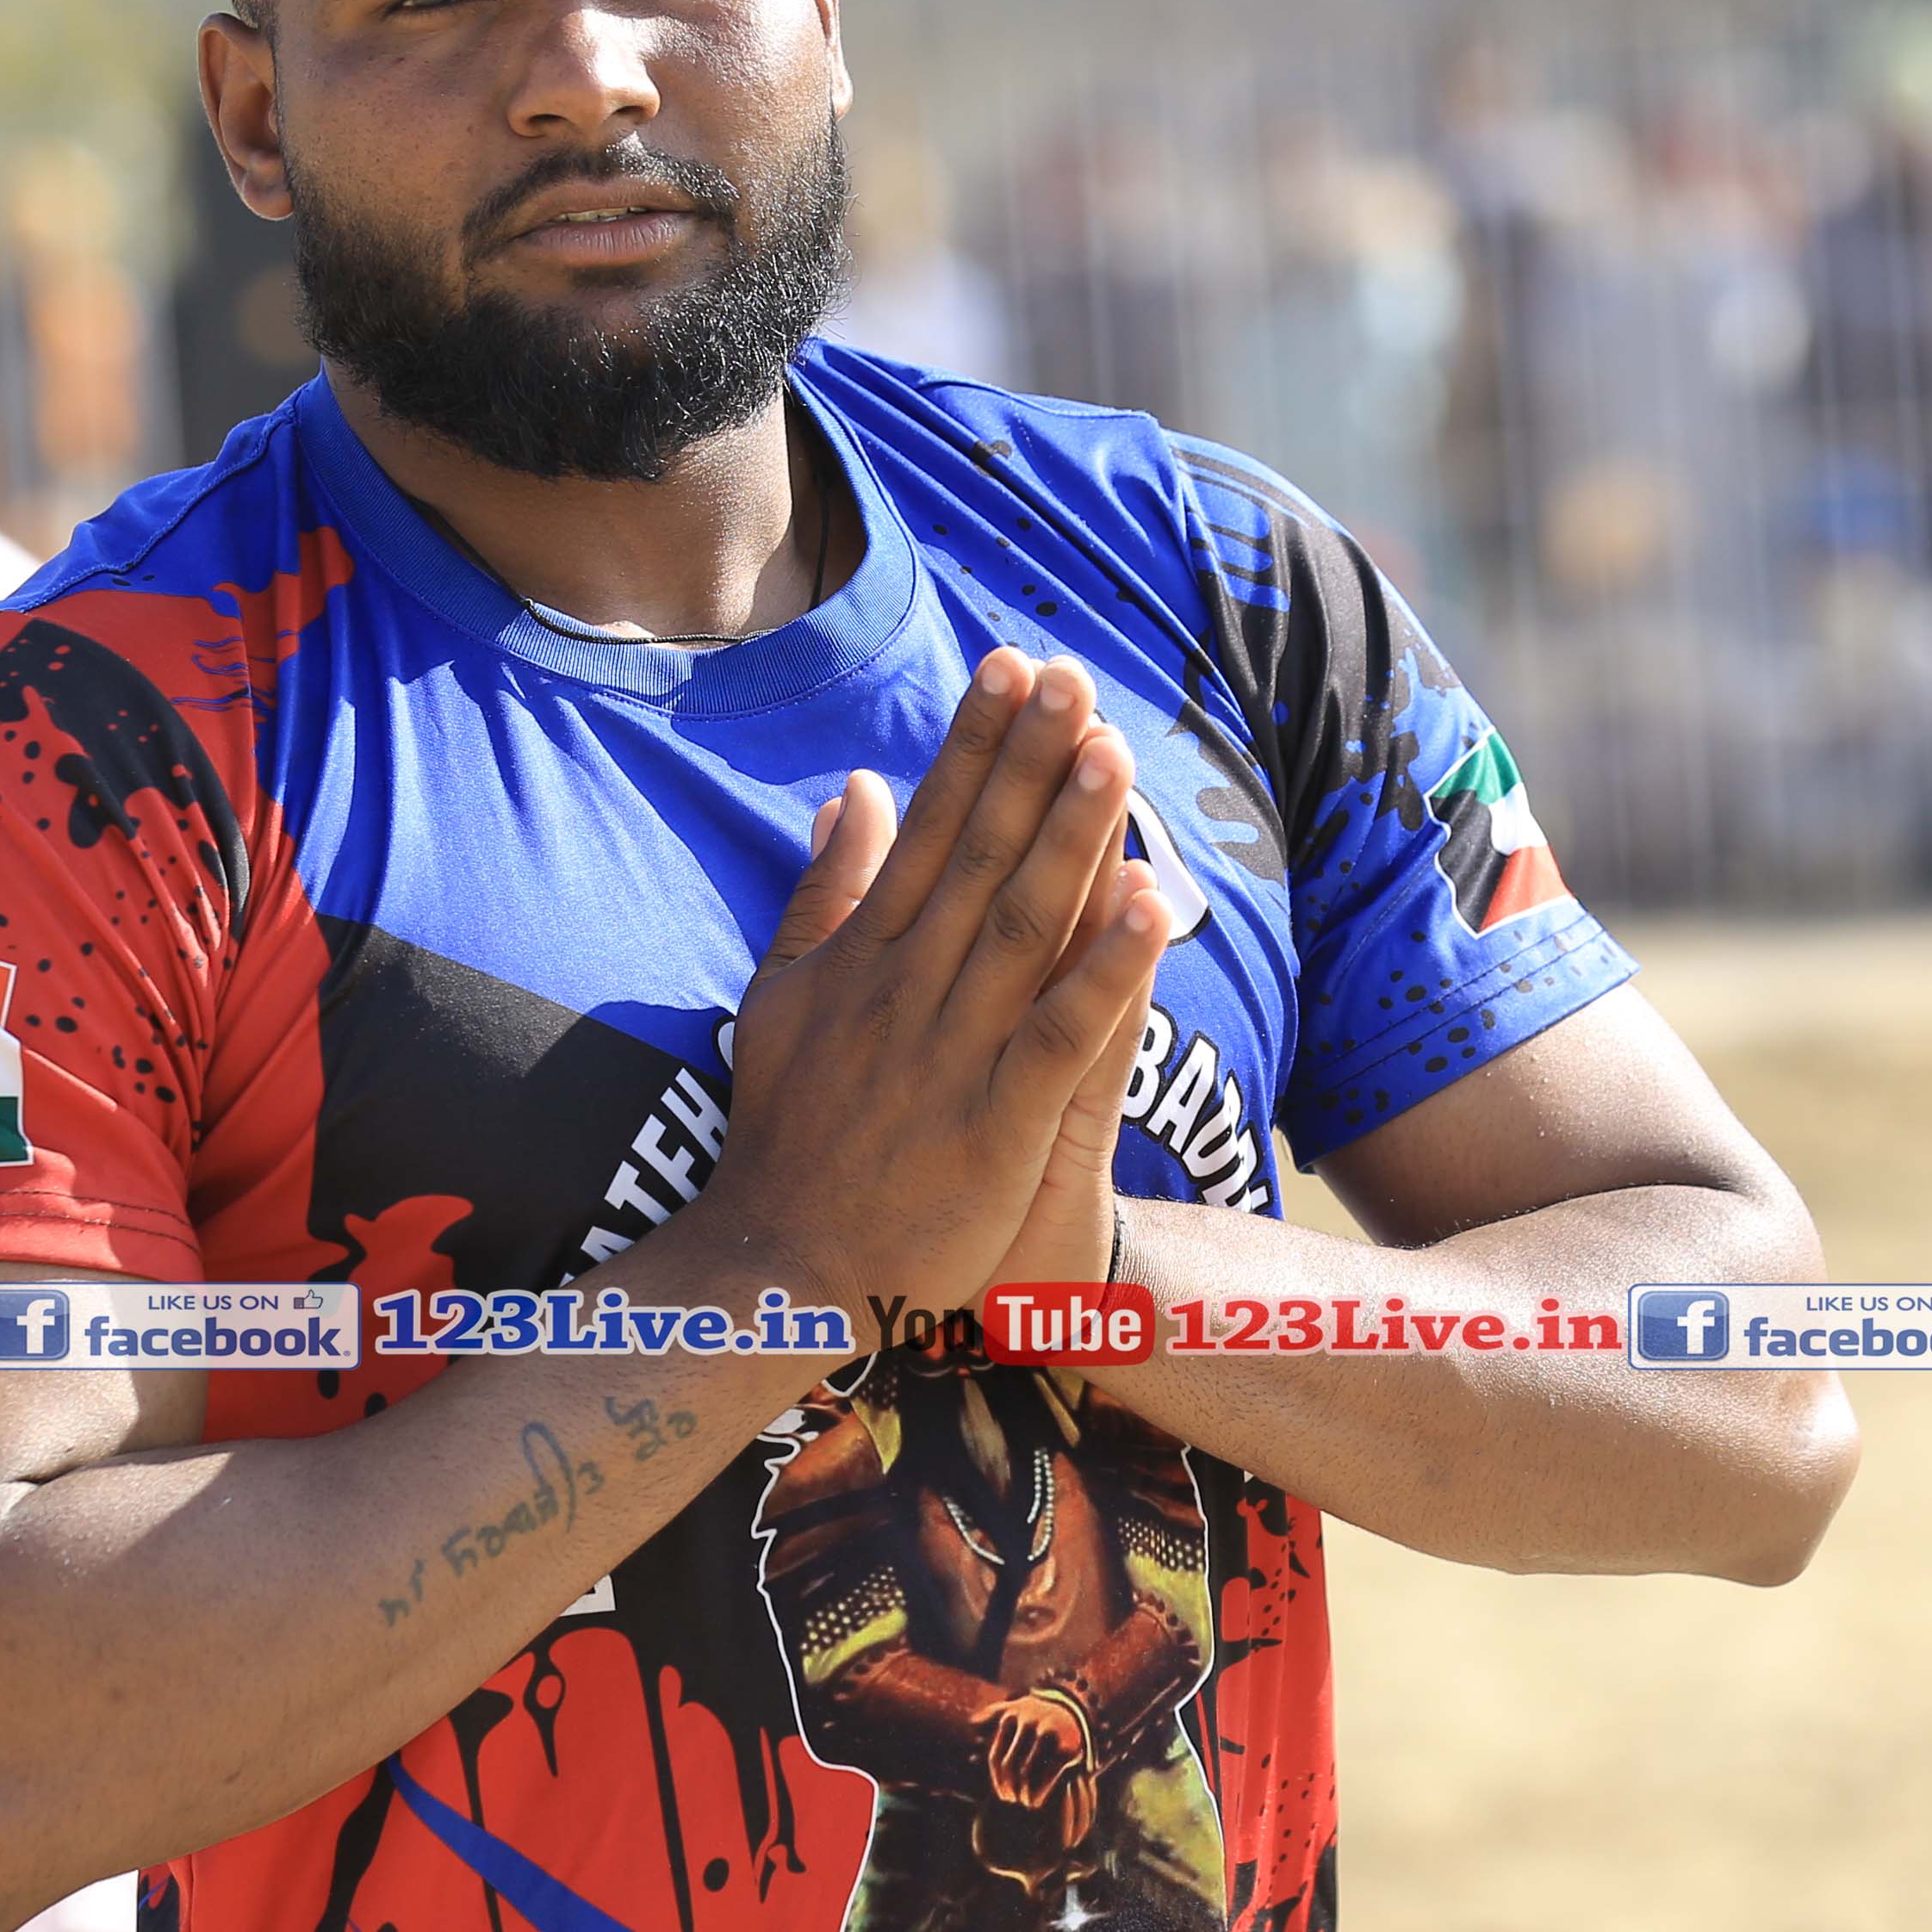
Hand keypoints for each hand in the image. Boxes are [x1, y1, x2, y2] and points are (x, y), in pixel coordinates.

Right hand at [719, 650, 1173, 1319]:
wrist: (778, 1266)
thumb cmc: (787, 1135)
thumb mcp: (783, 997)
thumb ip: (825, 892)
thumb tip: (858, 789)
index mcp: (864, 955)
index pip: (931, 826)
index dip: (974, 744)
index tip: (1011, 665)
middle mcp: (907, 988)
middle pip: (981, 855)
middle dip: (1028, 761)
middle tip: (1072, 675)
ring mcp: (952, 1053)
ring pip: (1023, 925)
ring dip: (1072, 837)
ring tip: (1112, 752)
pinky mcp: (996, 1122)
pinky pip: (1061, 1033)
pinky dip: (1107, 970)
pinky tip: (1152, 905)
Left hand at [973, 1687, 1092, 1816]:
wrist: (1075, 1712)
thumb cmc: (1038, 1715)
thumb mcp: (1016, 1708)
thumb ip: (993, 1713)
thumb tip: (972, 1722)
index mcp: (1011, 1717)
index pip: (996, 1755)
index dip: (996, 1779)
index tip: (1002, 1794)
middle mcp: (1028, 1723)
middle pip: (1009, 1765)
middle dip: (1009, 1787)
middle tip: (1012, 1801)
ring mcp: (1048, 1734)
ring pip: (1026, 1771)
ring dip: (1023, 1792)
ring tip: (1024, 1802)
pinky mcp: (1066, 1746)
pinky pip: (1047, 1774)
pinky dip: (1039, 1792)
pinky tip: (1037, 1802)